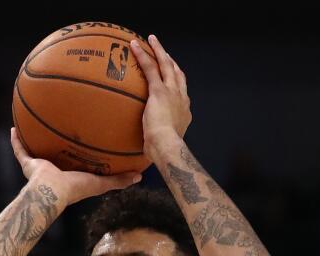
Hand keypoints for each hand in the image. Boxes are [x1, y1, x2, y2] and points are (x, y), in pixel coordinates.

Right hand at [10, 128, 138, 205]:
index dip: (79, 149)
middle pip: (54, 151)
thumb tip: (140, 176)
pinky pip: (20, 149)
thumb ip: (119, 179)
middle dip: (55, 140)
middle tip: (60, 122)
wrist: (53, 192)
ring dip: (34, 136)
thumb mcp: (101, 182)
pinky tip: (14, 127)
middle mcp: (54, 169)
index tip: (84, 136)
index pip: (75, 159)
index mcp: (70, 173)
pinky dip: (16, 140)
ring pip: (35, 148)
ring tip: (33, 120)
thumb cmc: (76, 188)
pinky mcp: (27, 164)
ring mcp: (39, 166)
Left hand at [130, 34, 192, 158]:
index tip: (172, 76)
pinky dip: (143, 55)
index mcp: (184, 111)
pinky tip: (135, 46)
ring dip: (159, 50)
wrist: (168, 147)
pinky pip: (151, 68)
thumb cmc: (163, 151)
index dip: (177, 81)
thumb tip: (147, 151)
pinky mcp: (159, 91)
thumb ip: (157, 141)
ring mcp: (172, 92)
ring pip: (166, 65)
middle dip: (171, 61)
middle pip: (177, 73)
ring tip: (151, 40)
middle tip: (164, 52)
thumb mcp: (163, 144)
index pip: (181, 91)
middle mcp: (182, 98)